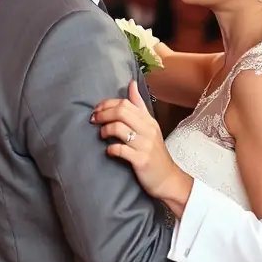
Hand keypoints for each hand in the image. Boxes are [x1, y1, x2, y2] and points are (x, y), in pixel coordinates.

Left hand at [91, 81, 185, 200]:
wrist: (167, 178)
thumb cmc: (154, 152)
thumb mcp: (149, 126)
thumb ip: (139, 106)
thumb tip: (131, 83)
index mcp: (148, 120)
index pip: (126, 103)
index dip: (108, 103)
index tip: (97, 109)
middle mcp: (148, 130)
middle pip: (121, 112)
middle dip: (103, 114)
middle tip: (93, 120)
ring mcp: (145, 145)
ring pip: (119, 128)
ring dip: (105, 130)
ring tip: (101, 135)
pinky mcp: (141, 160)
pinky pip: (120, 150)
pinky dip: (110, 149)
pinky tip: (109, 151)